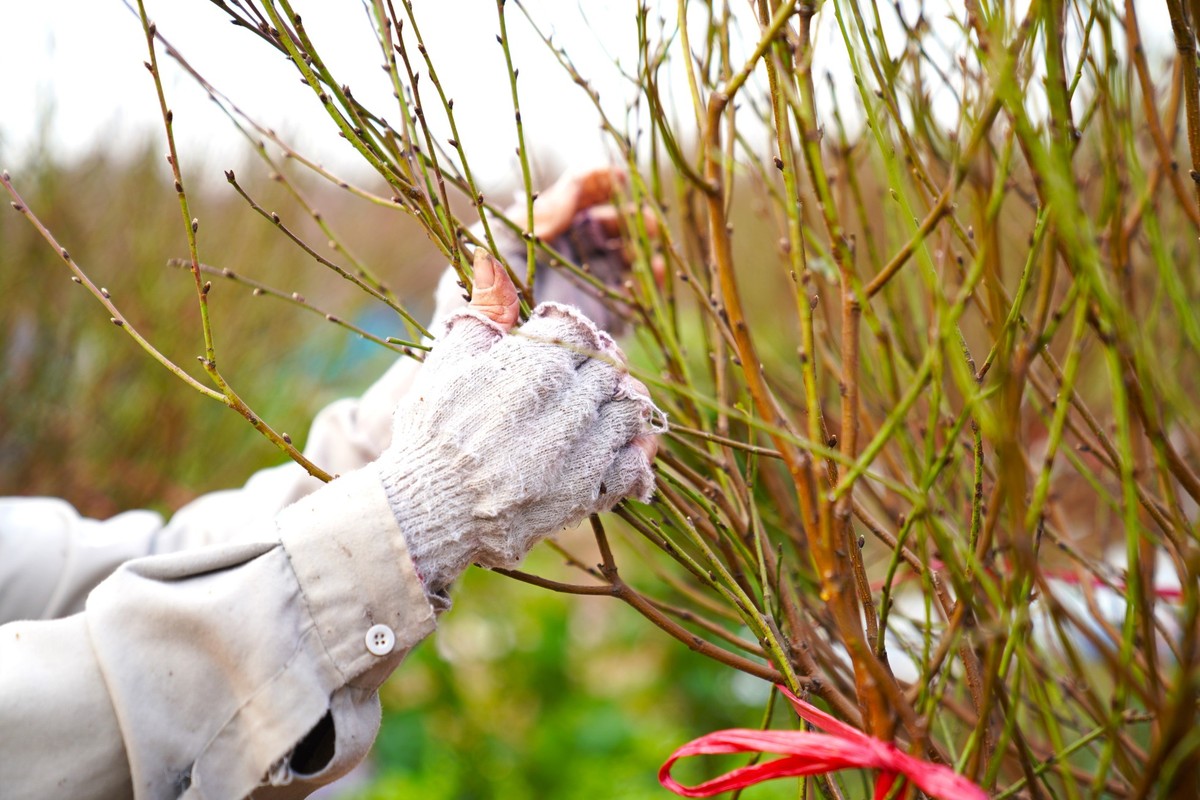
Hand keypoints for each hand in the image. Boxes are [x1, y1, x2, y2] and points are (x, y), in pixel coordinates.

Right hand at [381, 250, 662, 594]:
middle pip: (607, 368)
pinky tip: (616, 443)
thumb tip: (493, 270)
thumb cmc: (430, 435)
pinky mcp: (584, 496)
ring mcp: (577, 457)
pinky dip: (633, 450)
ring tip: (595, 406)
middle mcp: (561, 411)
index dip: (569, 331)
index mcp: (528, 370)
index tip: (558, 340)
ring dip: (617, 403)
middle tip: (579, 374)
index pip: (575, 331)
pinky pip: (632, 464)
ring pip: (627, 411)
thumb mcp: (443, 367)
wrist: (427, 511)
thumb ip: (479, 320)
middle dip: (595, 365)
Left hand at [432, 167, 662, 333]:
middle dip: (627, 214)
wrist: (476, 363)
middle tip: (643, 217)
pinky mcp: (600, 316)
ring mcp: (584, 283)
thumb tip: (569, 193)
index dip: (598, 182)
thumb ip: (535, 220)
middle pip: (606, 221)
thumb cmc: (470, 301)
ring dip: (642, 243)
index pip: (574, 195)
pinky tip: (657, 274)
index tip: (619, 178)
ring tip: (654, 239)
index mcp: (539, 228)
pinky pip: (631, 294)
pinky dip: (648, 281)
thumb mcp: (495, 252)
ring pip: (623, 253)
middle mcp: (565, 251)